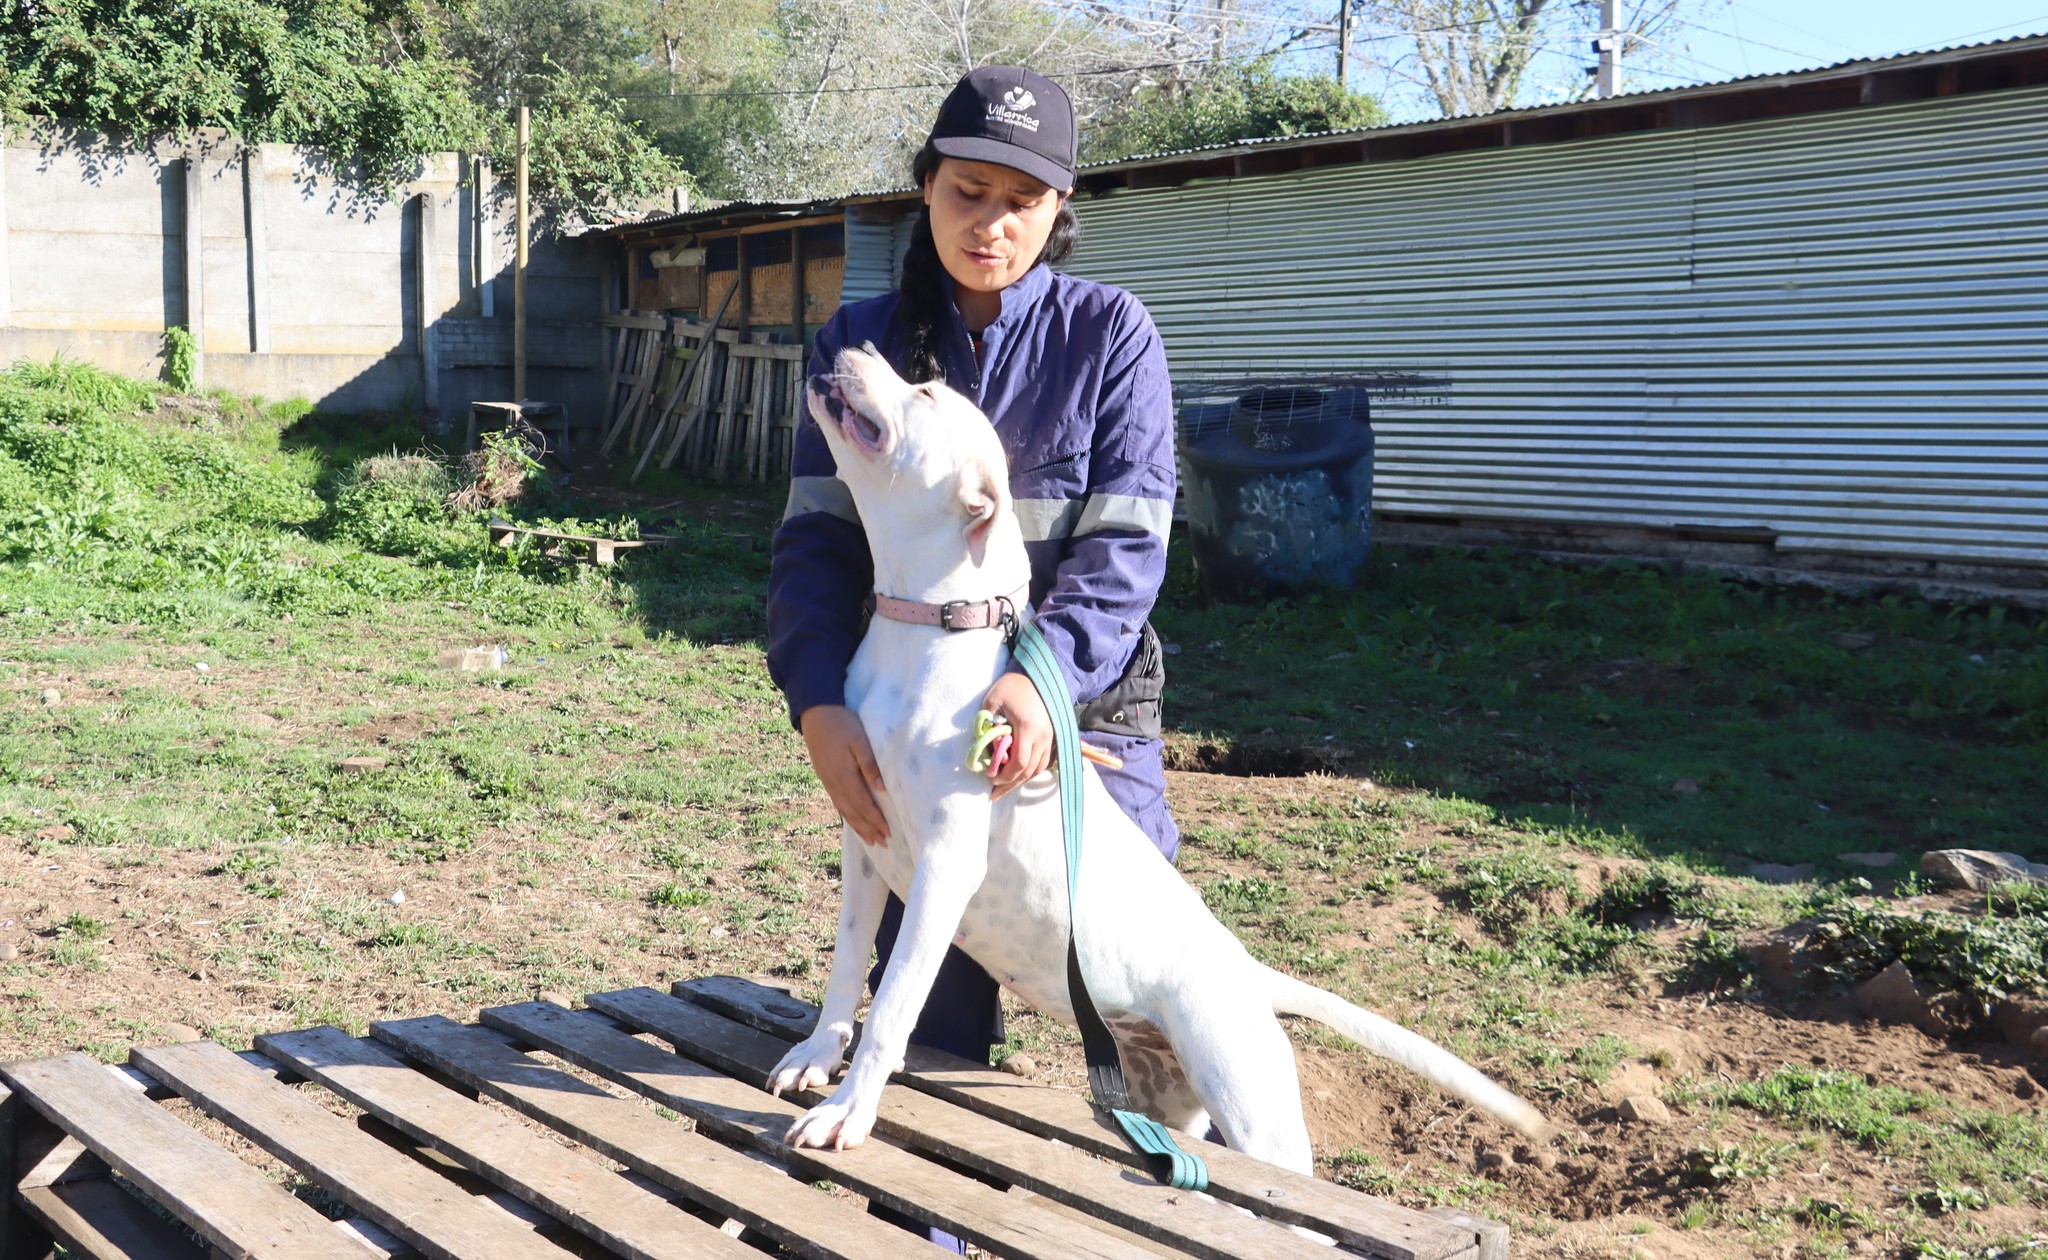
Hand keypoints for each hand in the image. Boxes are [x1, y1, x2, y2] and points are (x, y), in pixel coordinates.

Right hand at [799, 705, 888, 845]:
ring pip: (844, 810)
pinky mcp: (825, 776)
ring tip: (870, 840)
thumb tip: (882, 790)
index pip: (864, 804)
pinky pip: (837, 802)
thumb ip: (870, 765)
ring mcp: (827, 781)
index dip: (876, 820)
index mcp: (844, 776)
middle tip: (883, 844)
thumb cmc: (841, 723)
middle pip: (853, 813)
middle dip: (869, 829)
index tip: (889, 833)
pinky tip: (853, 820)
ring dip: (858, 826)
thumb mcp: (859, 740)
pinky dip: (847, 815)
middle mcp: (834, 783)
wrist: (814, 712)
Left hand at [983, 672, 1052, 800]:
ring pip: (1038, 768)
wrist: (1035, 675)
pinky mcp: (1053, 736)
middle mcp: (1044, 736)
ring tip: (1004, 786)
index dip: (1004, 776)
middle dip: (1010, 784)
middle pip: (1029, 770)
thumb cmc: (1011, 686)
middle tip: (994, 793)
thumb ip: (986, 726)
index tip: (990, 779)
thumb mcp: (992, 701)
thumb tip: (984, 750)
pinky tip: (1019, 775)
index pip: (1019, 763)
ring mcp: (1051, 737)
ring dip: (1021, 779)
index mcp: (1028, 728)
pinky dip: (1032, 770)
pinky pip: (1045, 761)